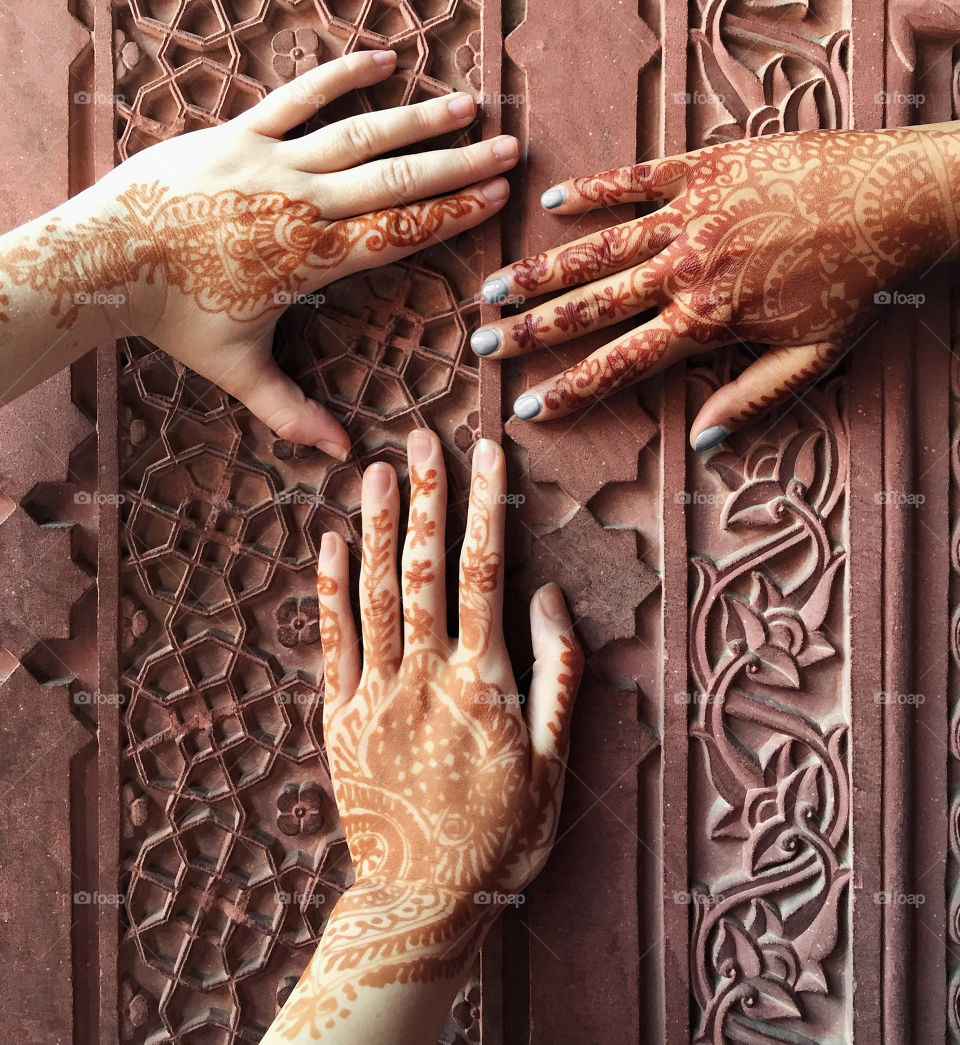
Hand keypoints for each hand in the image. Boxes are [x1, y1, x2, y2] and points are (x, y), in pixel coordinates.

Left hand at [2, 50, 516, 456]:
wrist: (105, 258)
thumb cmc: (174, 317)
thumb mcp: (238, 371)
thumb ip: (293, 413)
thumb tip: (343, 457)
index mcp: (310, 258)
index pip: (398, 232)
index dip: (452, 214)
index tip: (496, 198)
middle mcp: (301, 203)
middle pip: (395, 180)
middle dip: (458, 166)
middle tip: (509, 150)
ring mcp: (271, 161)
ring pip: (359, 134)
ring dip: (418, 120)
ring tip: (469, 106)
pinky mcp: (239, 133)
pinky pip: (297, 97)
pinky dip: (340, 78)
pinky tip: (382, 61)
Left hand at [264, 430, 581, 1043]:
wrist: (423, 898)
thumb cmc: (502, 834)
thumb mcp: (553, 762)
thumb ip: (558, 675)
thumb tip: (552, 598)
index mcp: (483, 682)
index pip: (484, 573)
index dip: (486, 507)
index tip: (489, 454)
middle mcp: (426, 676)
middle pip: (425, 568)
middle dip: (427, 497)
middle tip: (425, 439)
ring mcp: (375, 694)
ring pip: (376, 594)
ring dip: (378, 527)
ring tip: (377, 469)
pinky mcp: (338, 717)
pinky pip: (331, 641)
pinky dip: (330, 588)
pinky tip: (330, 541)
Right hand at [472, 126, 959, 448]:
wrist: (905, 193)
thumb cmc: (863, 279)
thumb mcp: (816, 356)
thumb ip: (751, 400)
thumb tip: (699, 442)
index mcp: (708, 318)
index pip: (621, 363)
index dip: (570, 389)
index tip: (526, 408)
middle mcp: (686, 267)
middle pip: (591, 305)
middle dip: (530, 330)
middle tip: (482, 343)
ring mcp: (691, 213)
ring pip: (599, 247)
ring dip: (542, 270)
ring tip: (495, 288)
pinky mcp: (706, 167)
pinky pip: (636, 178)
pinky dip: (593, 191)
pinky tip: (553, 204)